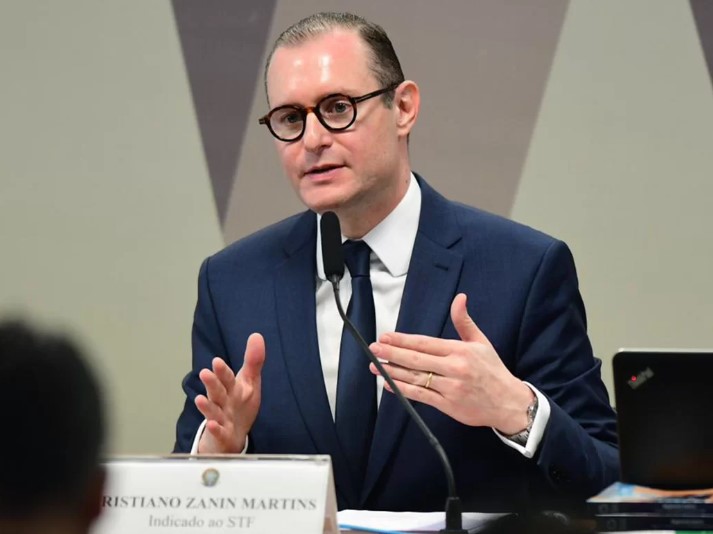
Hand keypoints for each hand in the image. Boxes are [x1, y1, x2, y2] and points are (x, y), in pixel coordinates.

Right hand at [195, 333, 264, 452]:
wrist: (231, 436)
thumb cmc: (239, 405)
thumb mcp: (250, 382)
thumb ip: (253, 361)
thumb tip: (257, 335)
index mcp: (231, 388)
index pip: (227, 378)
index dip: (222, 371)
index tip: (216, 361)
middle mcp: (223, 402)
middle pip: (217, 392)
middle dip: (212, 383)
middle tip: (205, 373)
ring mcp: (221, 419)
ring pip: (214, 411)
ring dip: (207, 406)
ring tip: (199, 399)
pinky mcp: (223, 435)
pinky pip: (219, 433)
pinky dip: (216, 430)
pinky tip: (212, 425)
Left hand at [369, 293, 533, 433]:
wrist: (509, 403)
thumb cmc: (493, 371)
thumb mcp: (482, 342)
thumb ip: (464, 321)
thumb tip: (460, 298)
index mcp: (460, 351)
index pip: (425, 343)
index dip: (403, 340)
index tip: (386, 336)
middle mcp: (454, 368)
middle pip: (416, 359)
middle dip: (392, 353)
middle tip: (374, 348)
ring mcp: (450, 388)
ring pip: (415, 378)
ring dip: (392, 371)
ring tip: (375, 365)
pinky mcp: (448, 405)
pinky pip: (421, 396)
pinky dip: (403, 390)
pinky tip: (389, 384)